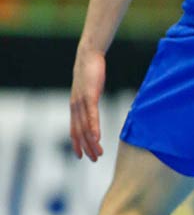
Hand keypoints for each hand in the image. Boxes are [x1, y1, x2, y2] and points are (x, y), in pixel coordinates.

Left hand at [70, 44, 105, 160]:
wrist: (88, 56)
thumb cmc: (90, 72)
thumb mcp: (89, 90)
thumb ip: (89, 101)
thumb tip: (93, 107)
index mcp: (75, 107)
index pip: (74, 130)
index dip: (77, 144)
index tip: (81, 156)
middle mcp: (75, 107)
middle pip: (80, 132)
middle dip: (86, 147)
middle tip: (94, 159)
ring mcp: (81, 102)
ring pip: (85, 127)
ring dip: (91, 142)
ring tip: (98, 153)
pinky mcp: (89, 96)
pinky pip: (91, 115)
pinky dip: (94, 128)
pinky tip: (97, 137)